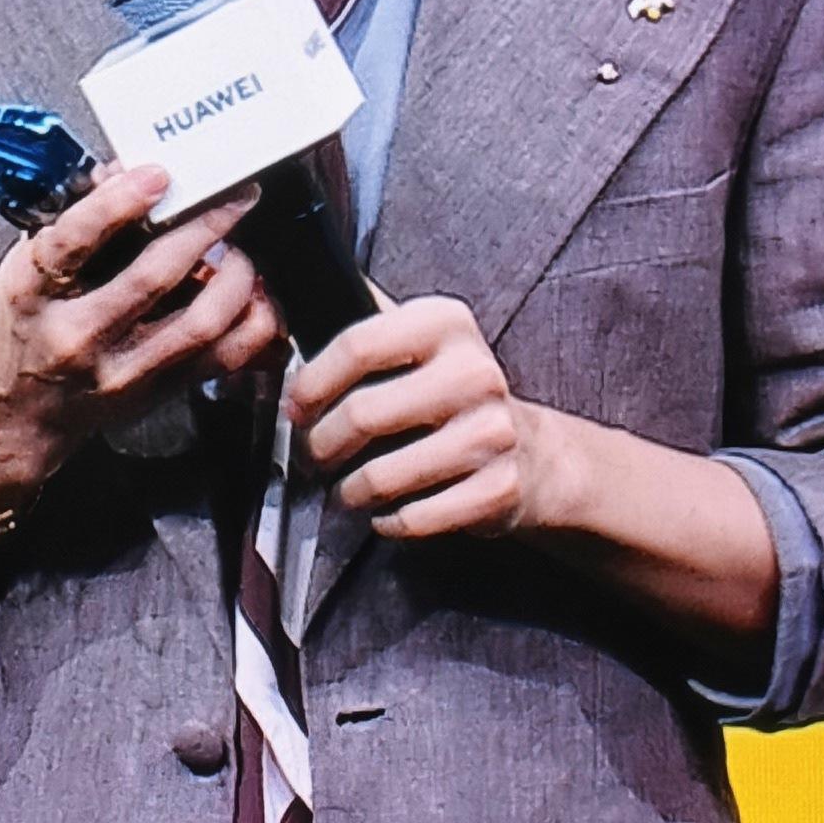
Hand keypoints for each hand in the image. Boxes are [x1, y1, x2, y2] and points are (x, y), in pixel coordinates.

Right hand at [0, 161, 283, 506]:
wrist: (15, 411)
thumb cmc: (22, 329)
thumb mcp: (25, 267)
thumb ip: (75, 221)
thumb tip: (128, 173)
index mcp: (33, 294)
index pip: (74, 242)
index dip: (120, 203)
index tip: (158, 176)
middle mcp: (78, 336)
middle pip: (155, 276)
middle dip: (206, 227)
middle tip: (234, 197)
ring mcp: (121, 371)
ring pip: (201, 321)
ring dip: (235, 275)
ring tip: (235, 252)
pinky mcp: (156, 393)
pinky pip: (225, 357)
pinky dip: (251, 319)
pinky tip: (248, 296)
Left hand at [285, 293, 561, 542]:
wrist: (530, 453)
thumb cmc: (451, 396)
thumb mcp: (418, 339)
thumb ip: (364, 317)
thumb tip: (293, 302)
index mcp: (445, 324)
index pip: (356, 346)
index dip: (311, 384)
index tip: (297, 408)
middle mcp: (474, 373)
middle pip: (361, 414)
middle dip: (320, 445)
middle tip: (315, 456)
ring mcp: (491, 433)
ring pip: (381, 476)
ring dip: (349, 491)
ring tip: (348, 488)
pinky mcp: (498, 489)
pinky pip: (413, 518)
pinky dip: (387, 521)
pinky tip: (387, 511)